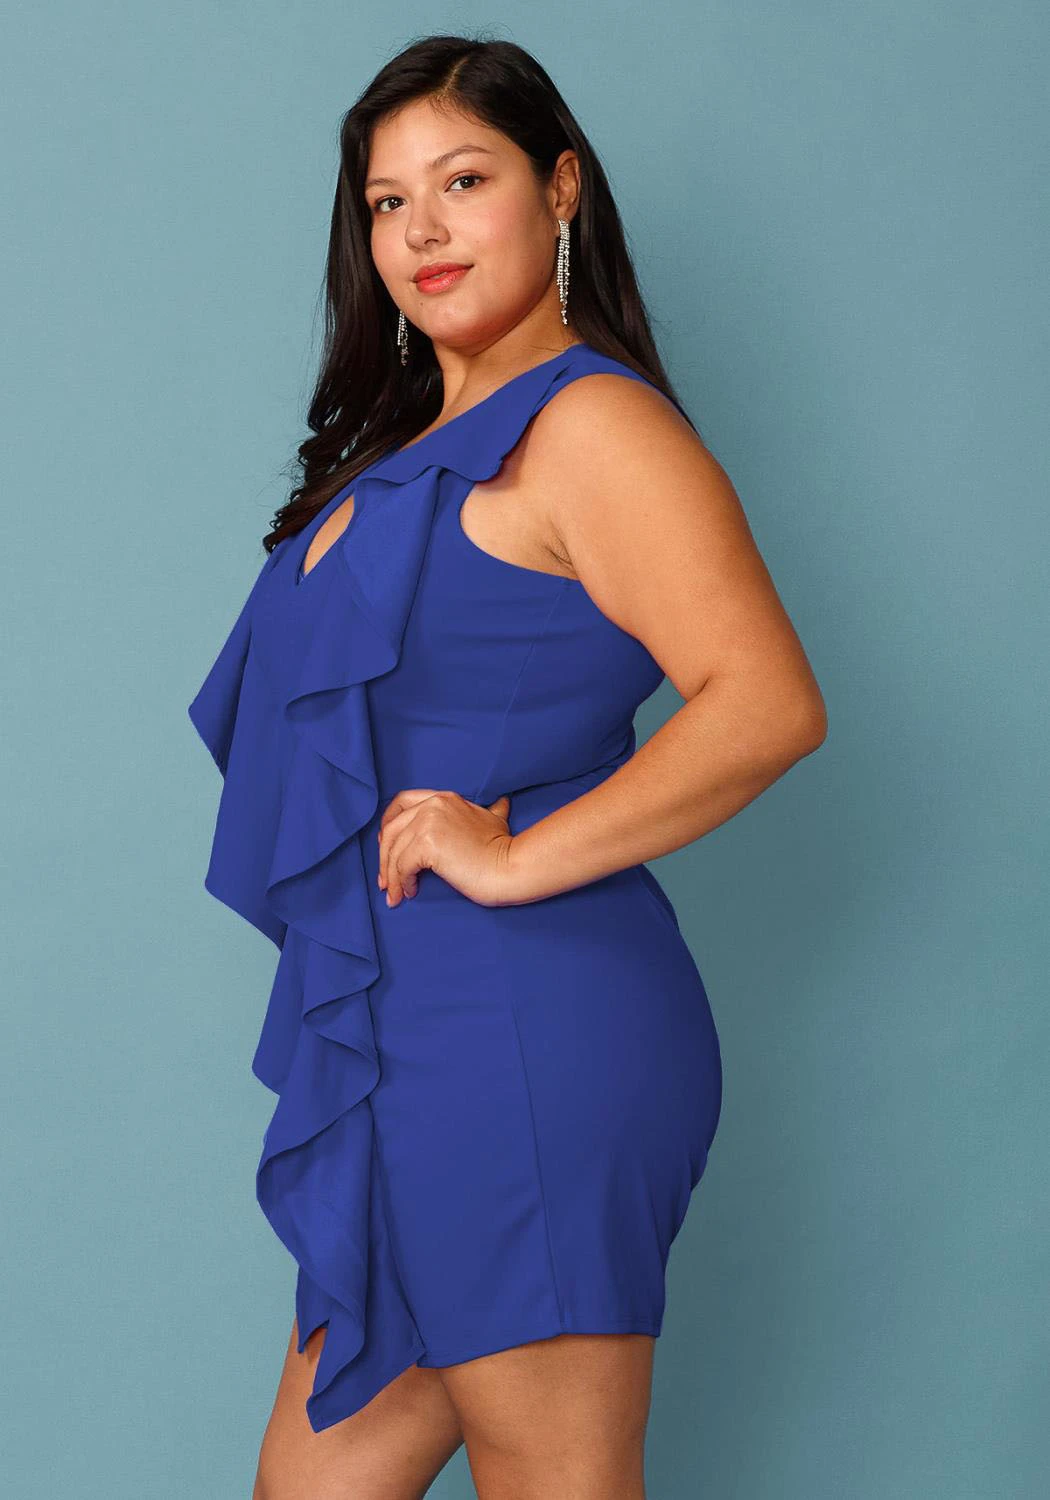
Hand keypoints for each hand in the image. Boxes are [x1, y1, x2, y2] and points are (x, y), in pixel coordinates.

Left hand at [376, 788, 515, 908]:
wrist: (511, 866)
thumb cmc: (504, 849)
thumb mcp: (495, 820)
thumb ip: (492, 811)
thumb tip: (502, 803)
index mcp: (443, 798)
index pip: (401, 802)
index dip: (388, 824)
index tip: (386, 846)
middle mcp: (433, 805)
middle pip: (391, 829)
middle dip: (383, 856)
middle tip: (385, 880)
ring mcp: (429, 823)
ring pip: (393, 850)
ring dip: (390, 876)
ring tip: (394, 894)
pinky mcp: (427, 845)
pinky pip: (401, 866)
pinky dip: (401, 882)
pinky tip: (410, 892)